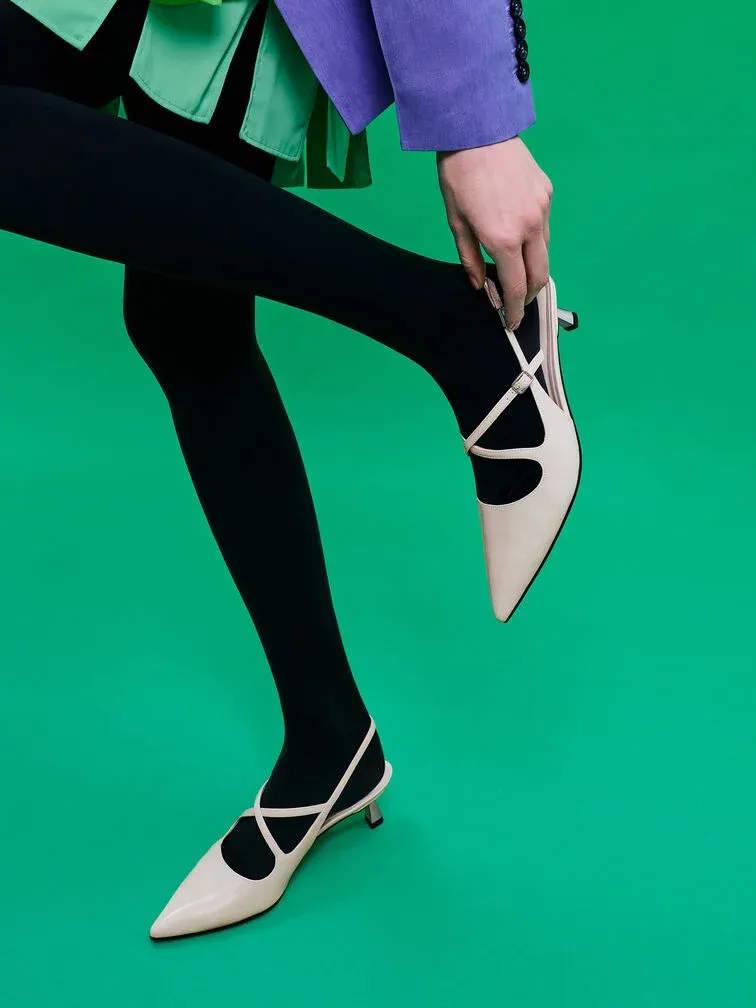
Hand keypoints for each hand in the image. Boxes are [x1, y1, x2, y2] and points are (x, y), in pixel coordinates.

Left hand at [436, 136, 552, 329]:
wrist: (477, 128)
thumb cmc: (458, 175)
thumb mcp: (456, 221)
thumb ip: (470, 258)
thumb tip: (480, 285)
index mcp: (503, 238)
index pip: (516, 287)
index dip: (514, 310)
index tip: (511, 323)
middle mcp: (529, 227)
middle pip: (539, 275)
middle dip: (529, 295)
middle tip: (517, 304)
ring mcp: (542, 209)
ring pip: (544, 251)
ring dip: (533, 268)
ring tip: (517, 272)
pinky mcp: (547, 193)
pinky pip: (544, 227)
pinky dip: (534, 240)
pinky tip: (519, 237)